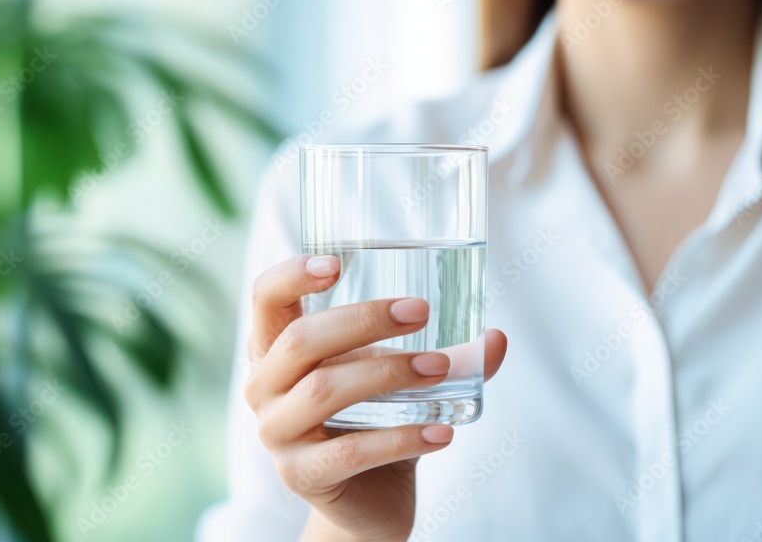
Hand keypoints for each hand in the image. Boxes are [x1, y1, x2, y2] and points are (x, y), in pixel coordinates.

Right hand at [244, 254, 507, 541]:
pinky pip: (350, 452)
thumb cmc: (375, 422)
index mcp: (276, 351)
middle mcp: (264, 388)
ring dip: (388, 372)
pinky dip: (401, 438)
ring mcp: (277, 435)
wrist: (366, 499)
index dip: (291, 275)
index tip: (337, 263)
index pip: (266, 299)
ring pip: (324, 391)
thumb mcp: (401, 379)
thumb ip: (448, 358)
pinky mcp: (303, 476)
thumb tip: (497, 338)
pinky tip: (443, 431)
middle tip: (421, 312)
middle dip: (365, 320)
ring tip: (440, 367)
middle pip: (301, 340)